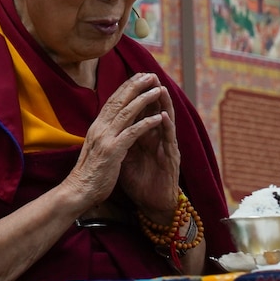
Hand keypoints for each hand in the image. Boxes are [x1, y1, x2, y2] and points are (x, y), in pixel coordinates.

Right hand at [63, 73, 171, 209]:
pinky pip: (132, 133)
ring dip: (144, 100)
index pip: (113, 100)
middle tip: (151, 75)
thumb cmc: (90, 172)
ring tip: (158, 90)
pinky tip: (158, 118)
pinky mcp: (113, 151)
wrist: (78, 191)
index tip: (139, 76)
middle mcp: (100, 128)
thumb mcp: (97, 147)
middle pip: (120, 101)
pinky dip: (146, 124)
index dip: (127, 86)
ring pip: (127, 113)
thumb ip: (105, 133)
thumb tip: (112, 122)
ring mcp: (105, 138)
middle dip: (136, 86)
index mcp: (97, 126)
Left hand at [118, 76, 180, 222]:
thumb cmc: (140, 183)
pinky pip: (169, 141)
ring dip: (163, 105)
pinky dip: (166, 128)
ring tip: (159, 88)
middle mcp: (157, 139)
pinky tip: (164, 116)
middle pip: (154, 111)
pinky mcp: (171, 160)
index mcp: (145, 137)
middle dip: (151, 93)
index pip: (141, 112)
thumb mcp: (125, 158)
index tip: (129, 80)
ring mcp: (166, 148)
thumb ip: (121, 141)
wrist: (153, 205)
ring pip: (166, 121)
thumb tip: (108, 129)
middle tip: (147, 75)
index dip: (136, 97)